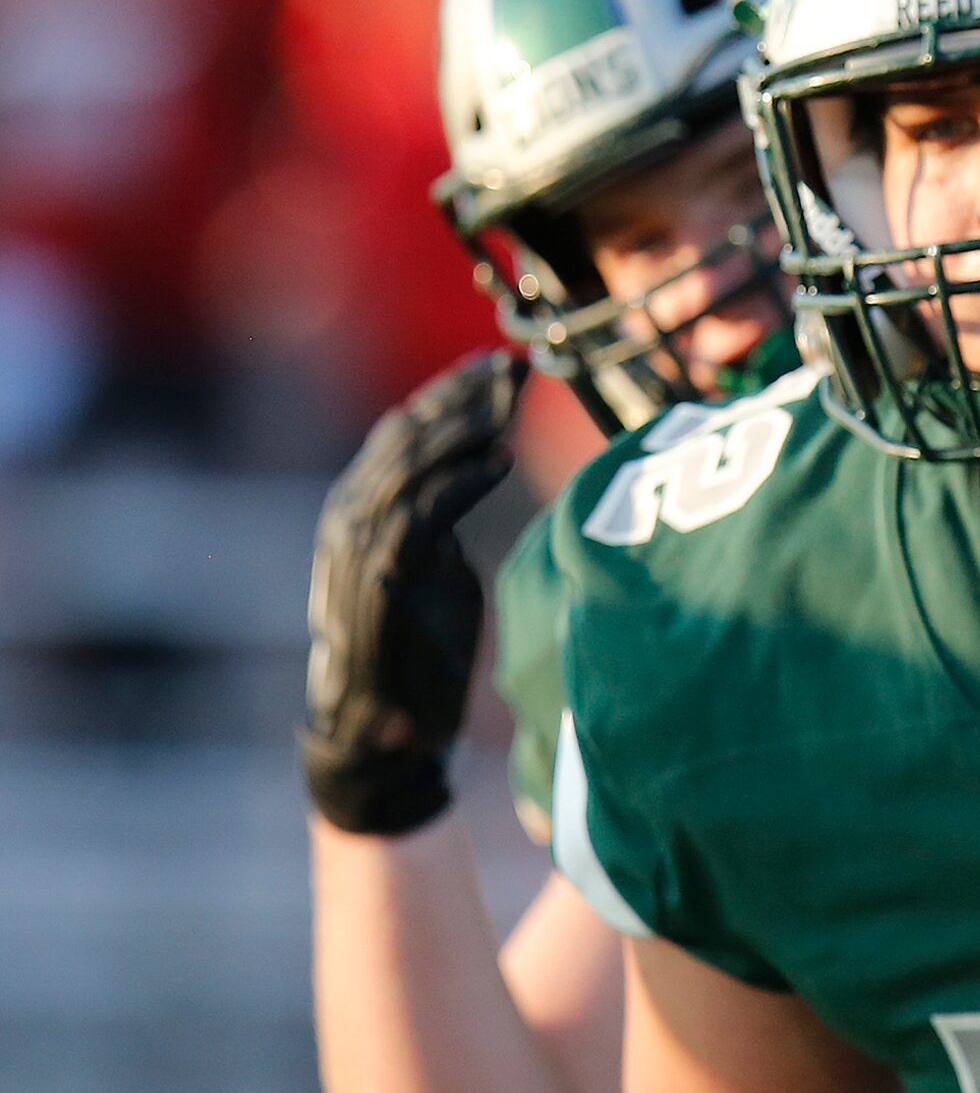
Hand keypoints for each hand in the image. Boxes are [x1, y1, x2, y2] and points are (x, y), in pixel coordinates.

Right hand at [302, 348, 527, 833]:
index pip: (405, 431)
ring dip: (468, 424)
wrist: (379, 728)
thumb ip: (442, 515)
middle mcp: (349, 515)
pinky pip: (423, 513)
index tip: (502, 366)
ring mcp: (360, 545)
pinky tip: (502, 459)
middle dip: (465, 394)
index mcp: (357, 507)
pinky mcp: (382, 576)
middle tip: (517, 365)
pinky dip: (461, 482)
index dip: (453, 393)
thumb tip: (483, 464)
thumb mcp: (432, 564)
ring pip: (414, 463)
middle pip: (409, 434)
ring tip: (515, 395)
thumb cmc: (415, 650)